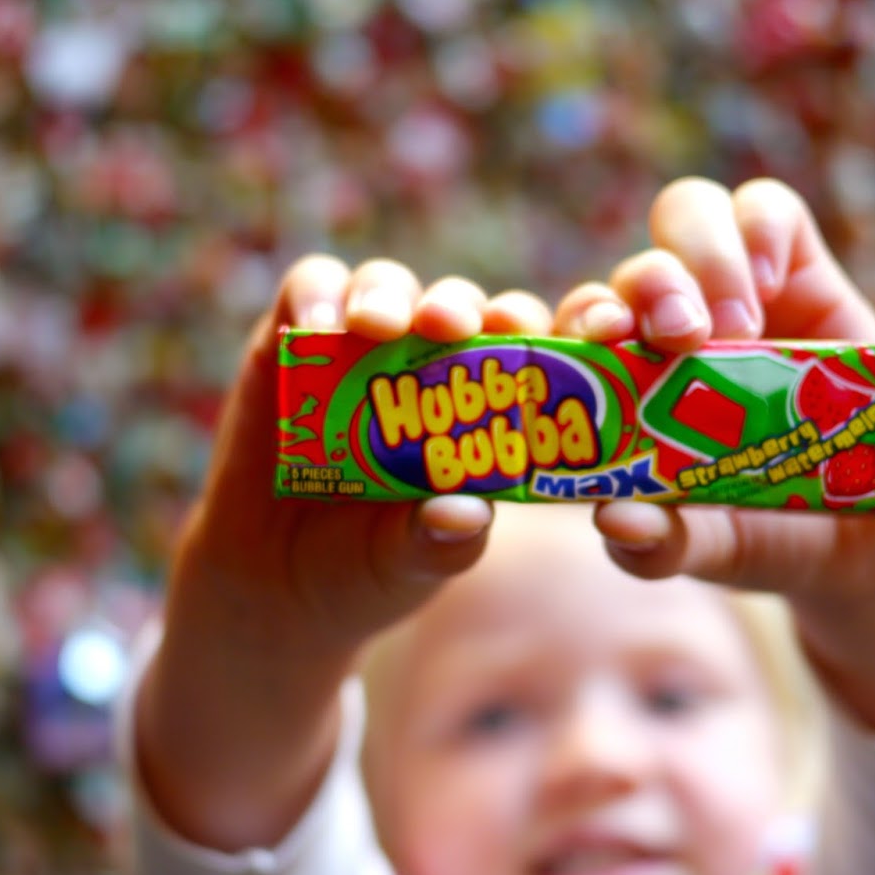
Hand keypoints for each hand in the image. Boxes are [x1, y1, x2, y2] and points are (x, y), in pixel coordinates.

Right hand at [177, 254, 553, 659]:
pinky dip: (318, 297)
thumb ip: (440, 541)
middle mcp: (430, 364)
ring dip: (392, 297)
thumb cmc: (369, 566)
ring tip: (380, 327)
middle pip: (465, 307)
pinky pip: (311, 289)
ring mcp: (363, 347)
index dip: (573, 324)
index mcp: (487, 409)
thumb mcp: (412, 564)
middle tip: (459, 327)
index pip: (540, 348)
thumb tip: (466, 512)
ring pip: (391, 287)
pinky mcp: (296, 338)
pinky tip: (320, 327)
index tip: (597, 330)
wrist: (277, 587)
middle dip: (469, 308)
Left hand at [559, 178, 874, 739]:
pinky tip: (771, 283)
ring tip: (734, 328)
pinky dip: (759, 232)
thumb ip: (658, 545)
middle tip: (670, 337)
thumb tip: (615, 521)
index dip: (533, 320)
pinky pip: (764, 209)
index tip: (557, 345)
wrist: (860, 529)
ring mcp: (723, 290)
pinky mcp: (793, 266)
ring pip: (684, 218)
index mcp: (612, 384)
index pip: (555, 330)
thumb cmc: (756, 527)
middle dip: (635, 293)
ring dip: (697, 260)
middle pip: (623, 275)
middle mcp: (658, 328)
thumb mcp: (708, 548)